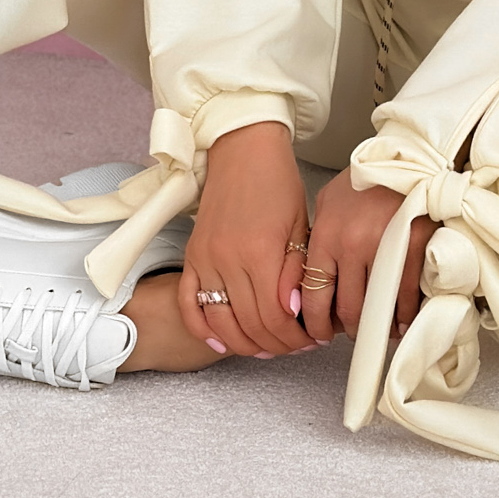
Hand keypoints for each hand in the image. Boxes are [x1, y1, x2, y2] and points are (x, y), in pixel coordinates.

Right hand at [178, 121, 311, 358]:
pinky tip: (220, 342)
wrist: (242, 149)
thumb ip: (296, 272)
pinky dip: (202, 328)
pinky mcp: (191, 255)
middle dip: (276, 344)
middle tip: (295, 346)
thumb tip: (294, 312)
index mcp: (258, 251)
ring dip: (244, 343)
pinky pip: (188, 303)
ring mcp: (204, 258)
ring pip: (219, 321)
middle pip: (249, 324)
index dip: (295, 338)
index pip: (275, 317)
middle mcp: (226, 259)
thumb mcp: (300, 225)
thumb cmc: (276, 182)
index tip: (310, 340)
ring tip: (267, 348)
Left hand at [300, 169, 436, 343]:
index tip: (317, 333)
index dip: (315, 323)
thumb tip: (309, 278)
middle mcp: (353, 245)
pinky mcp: (415, 249)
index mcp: (327, 234)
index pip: (313, 293)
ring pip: (377, 308)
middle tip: (349, 332)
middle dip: (346, 328)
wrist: (407, 160)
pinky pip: (406, 297)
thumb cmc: (367, 181)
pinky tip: (399, 320)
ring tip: (376, 329)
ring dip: (377, 327)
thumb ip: (319, 239)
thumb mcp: (329, 202)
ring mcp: (385, 248)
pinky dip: (403, 315)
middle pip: (347, 307)